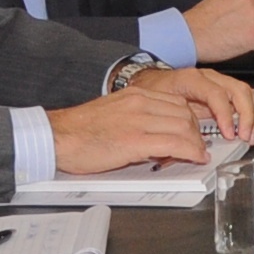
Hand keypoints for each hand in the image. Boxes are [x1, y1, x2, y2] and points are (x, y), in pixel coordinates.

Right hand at [47, 67, 253, 171]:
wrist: (56, 137)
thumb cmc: (80, 132)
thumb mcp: (114, 115)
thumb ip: (138, 118)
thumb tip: (159, 136)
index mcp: (136, 95)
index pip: (178, 103)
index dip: (191, 121)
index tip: (194, 134)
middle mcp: (140, 103)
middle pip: (187, 114)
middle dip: (197, 133)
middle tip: (196, 149)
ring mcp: (138, 120)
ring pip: (185, 127)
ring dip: (196, 144)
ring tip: (194, 155)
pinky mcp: (134, 139)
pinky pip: (175, 143)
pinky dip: (191, 152)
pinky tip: (194, 158)